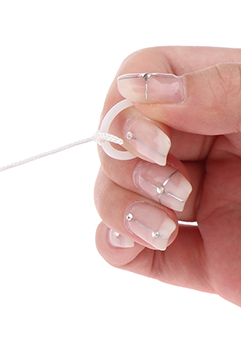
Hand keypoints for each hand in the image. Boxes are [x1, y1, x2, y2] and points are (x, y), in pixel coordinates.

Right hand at [95, 46, 240, 306]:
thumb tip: (139, 88)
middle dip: (126, 166)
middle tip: (175, 187)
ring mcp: (193, 204)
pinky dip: (115, 244)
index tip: (154, 144)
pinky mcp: (189, 258)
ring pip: (110, 192)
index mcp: (227, 101)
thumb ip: (223, 91)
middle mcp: (205, 148)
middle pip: (114, 138)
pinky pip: (122, 248)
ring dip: (120, 207)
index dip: (127, 109)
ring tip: (165, 227)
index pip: (144, 78)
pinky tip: (143, 243)